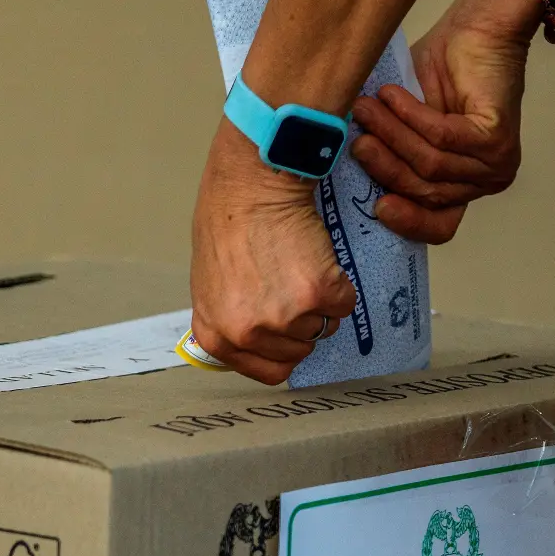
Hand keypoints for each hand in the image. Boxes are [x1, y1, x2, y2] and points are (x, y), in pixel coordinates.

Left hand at [190, 119, 355, 384]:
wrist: (250, 183)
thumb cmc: (228, 222)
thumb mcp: (210, 285)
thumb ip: (231, 320)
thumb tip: (254, 340)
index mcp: (218, 337)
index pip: (270, 371)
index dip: (284, 349)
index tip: (289, 329)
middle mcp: (247, 333)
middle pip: (300, 350)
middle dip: (302, 321)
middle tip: (290, 281)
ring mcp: (283, 317)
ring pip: (323, 327)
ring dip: (321, 302)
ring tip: (299, 265)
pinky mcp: (316, 294)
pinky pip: (344, 304)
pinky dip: (340, 283)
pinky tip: (317, 256)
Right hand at [350, 0, 542, 243]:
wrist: (478, 27)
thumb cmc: (441, 73)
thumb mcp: (406, 126)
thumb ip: (392, 156)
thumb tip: (350, 178)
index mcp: (464, 188)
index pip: (439, 226)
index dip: (407, 222)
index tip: (377, 208)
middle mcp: (485, 182)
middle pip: (427, 192)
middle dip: (386, 167)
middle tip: (356, 142)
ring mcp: (495, 165)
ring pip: (430, 165)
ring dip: (392, 136)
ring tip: (365, 110)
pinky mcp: (496, 139)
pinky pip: (442, 138)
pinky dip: (411, 117)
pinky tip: (391, 96)